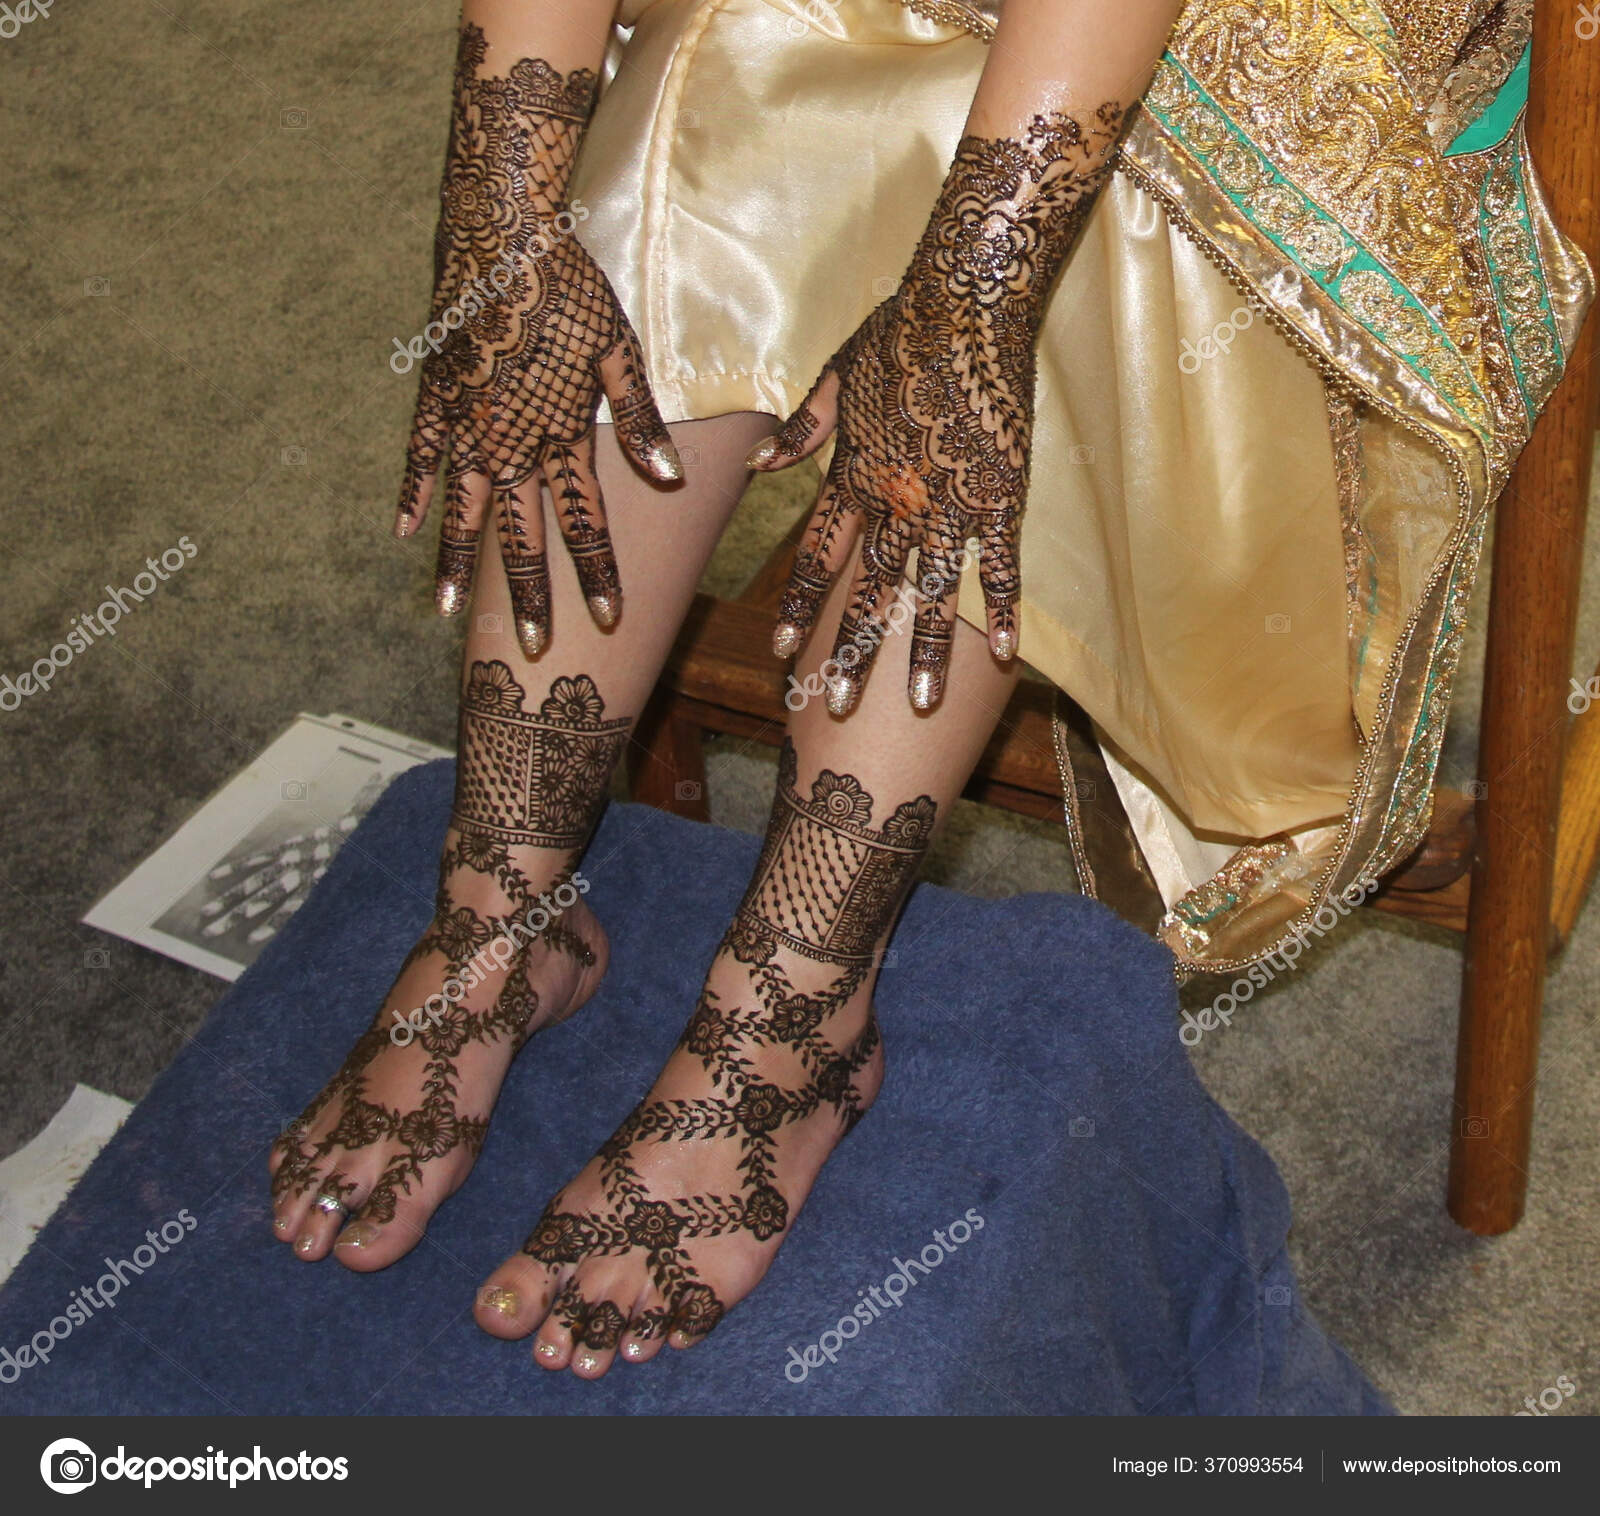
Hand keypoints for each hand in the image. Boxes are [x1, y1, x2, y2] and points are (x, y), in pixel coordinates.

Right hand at [394, 24, 679, 658]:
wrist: (500, 233)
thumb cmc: (572, 286)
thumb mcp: (620, 351)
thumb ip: (640, 420)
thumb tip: (668, 482)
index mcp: (563, 436)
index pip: (585, 525)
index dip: (598, 575)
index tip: (609, 620)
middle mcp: (512, 444)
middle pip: (523, 537)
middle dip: (532, 596)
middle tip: (535, 649)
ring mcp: (466, 427)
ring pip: (462, 512)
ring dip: (457, 567)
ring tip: (448, 615)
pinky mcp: (434, 400)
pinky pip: (418, 460)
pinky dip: (412, 497)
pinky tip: (401, 534)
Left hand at [750, 103, 1123, 711]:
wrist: (968, 297)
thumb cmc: (901, 327)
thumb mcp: (835, 373)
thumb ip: (802, 430)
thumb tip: (758, 463)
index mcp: (855, 472)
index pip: (818, 555)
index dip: (798, 605)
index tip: (778, 651)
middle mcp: (897, 497)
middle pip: (871, 589)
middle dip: (853, 651)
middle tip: (836, 706)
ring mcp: (951, 498)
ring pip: (934, 589)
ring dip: (928, 649)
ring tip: (923, 703)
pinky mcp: (1002, 489)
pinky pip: (1002, 560)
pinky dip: (1004, 606)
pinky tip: (1008, 653)